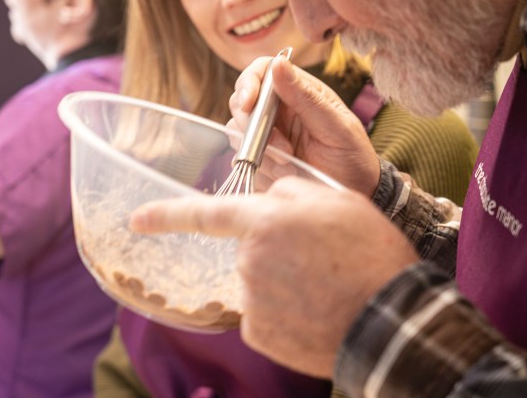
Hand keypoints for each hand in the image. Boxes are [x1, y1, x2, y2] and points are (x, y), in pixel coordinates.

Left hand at [130, 176, 417, 377]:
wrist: (390, 321)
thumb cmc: (371, 256)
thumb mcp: (339, 202)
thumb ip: (292, 193)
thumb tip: (271, 200)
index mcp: (266, 219)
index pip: (206, 213)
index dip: (166, 214)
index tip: (136, 219)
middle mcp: (250, 258)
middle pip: (250, 248)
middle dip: (274, 249)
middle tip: (319, 258)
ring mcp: (252, 298)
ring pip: (258, 280)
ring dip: (282, 281)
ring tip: (324, 285)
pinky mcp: (258, 332)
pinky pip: (263, 312)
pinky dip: (282, 312)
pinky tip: (311, 310)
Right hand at [229, 56, 379, 195]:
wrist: (357, 191)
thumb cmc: (353, 155)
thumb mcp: (336, 126)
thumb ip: (306, 97)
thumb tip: (279, 64)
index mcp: (299, 92)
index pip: (262, 72)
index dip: (248, 83)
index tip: (248, 104)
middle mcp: (279, 110)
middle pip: (241, 101)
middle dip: (252, 124)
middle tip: (280, 146)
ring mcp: (268, 135)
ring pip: (238, 131)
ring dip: (258, 148)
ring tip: (289, 161)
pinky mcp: (261, 159)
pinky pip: (242, 157)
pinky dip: (257, 166)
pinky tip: (282, 172)